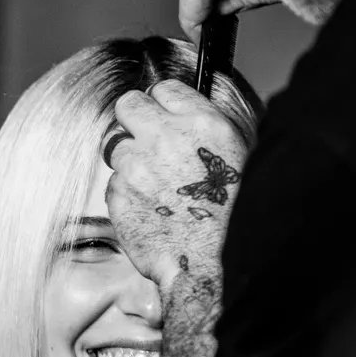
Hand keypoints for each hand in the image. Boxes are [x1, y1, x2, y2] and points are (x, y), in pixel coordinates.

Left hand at [105, 79, 249, 288]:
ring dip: (130, 160)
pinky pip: (113, 182)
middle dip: (135, 120)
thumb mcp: (242, 161)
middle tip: (147, 141)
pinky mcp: (117, 195)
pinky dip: (126, 194)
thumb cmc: (235, 220)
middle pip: (128, 104)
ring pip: (116, 145)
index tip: (166, 118)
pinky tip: (150, 210)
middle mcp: (166, 138)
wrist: (211, 267)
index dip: (165, 104)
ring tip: (154, 185)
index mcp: (203, 124)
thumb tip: (193, 116)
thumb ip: (212, 131)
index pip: (166, 88)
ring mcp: (137, 166)